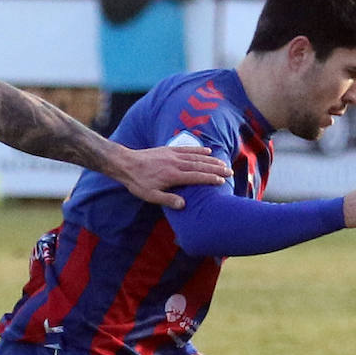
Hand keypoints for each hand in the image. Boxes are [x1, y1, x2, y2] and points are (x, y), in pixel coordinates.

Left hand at [112, 145, 230, 209]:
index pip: (196, 177)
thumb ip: (167, 200)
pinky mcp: (169, 150)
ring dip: (211, 160)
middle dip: (216, 168)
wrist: (126, 163)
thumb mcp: (150, 196)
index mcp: (173, 176)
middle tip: (229, 172)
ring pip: (196, 157)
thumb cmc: (138, 182)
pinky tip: (208, 151)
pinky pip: (187, 149)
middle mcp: (176, 163)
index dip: (210, 179)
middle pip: (200, 165)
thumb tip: (183, 205)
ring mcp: (173, 155)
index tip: (222, 181)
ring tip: (223, 163)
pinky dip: (199, 150)